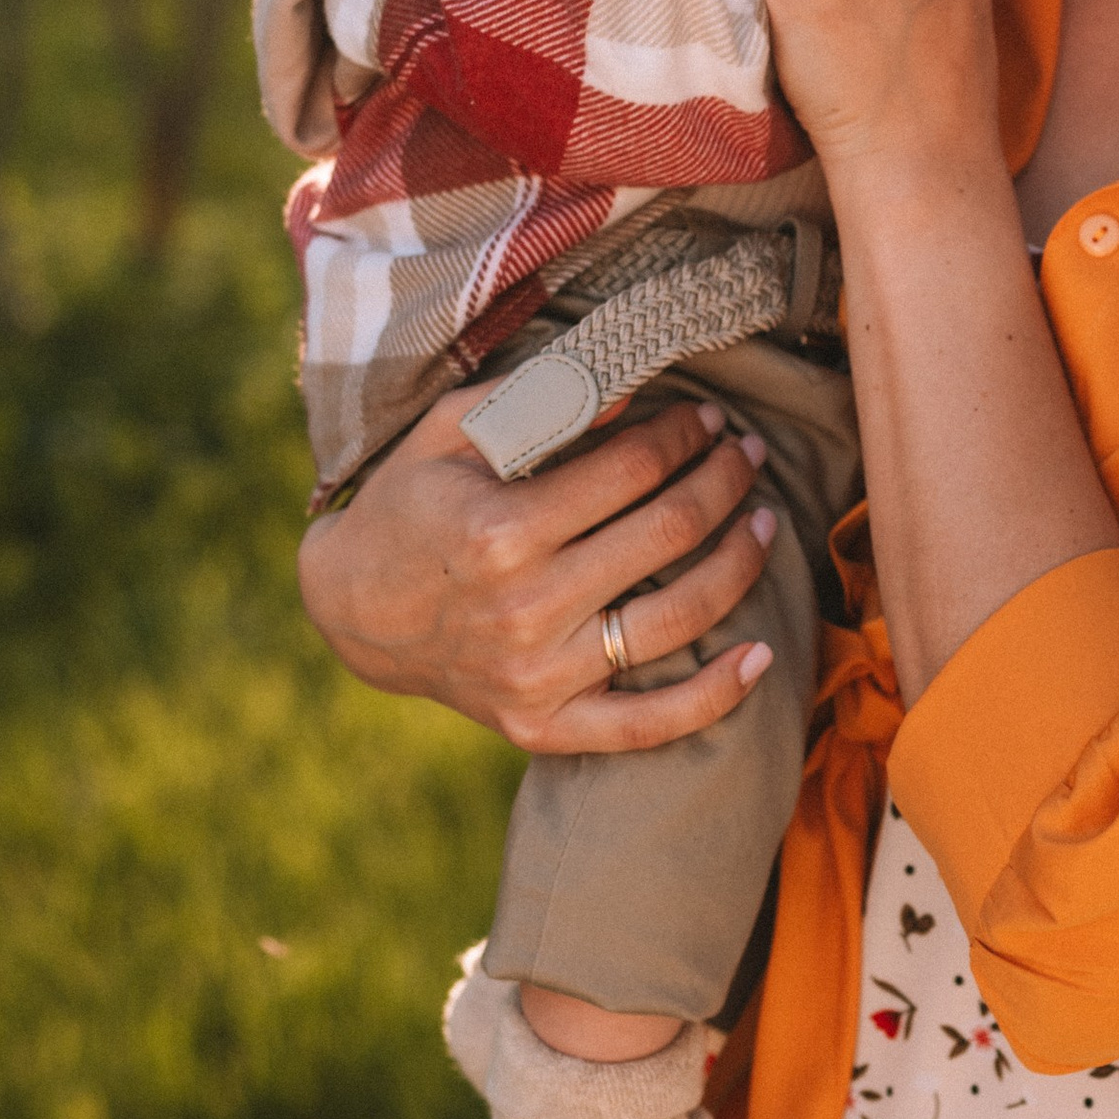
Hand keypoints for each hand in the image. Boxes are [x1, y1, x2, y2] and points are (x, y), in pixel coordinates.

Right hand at [298, 387, 780, 755]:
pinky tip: (763, 654)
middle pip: (667, 534)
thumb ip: (536, 403)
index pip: (632, 470)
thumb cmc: (412, 503)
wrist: (353, 610)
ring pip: (678, 617)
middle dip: (723, 481)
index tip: (707, 418)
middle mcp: (524, 608)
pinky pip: (648, 725)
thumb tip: (631, 391)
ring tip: (764, 521)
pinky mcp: (544, 727)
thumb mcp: (451, 433)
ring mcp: (538, 676)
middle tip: (747, 454)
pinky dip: (715, 696)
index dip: (684, 435)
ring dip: (739, 562)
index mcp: (499, 529)